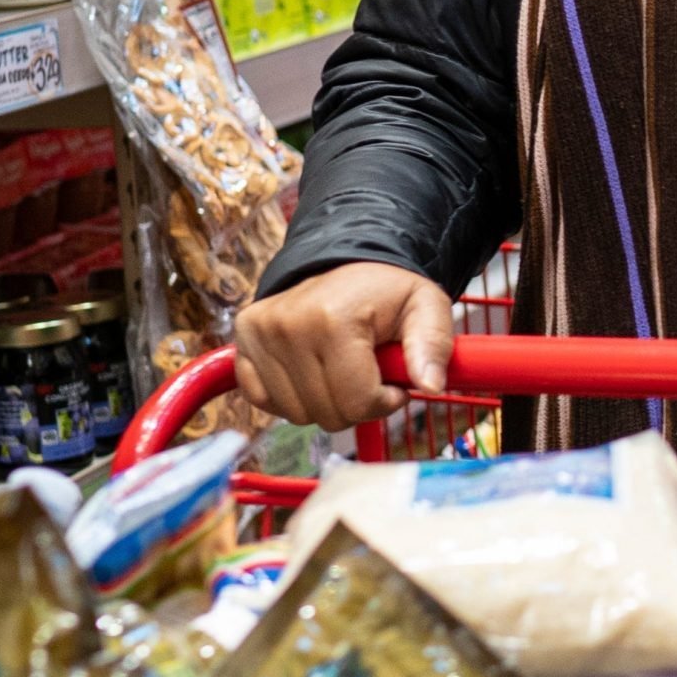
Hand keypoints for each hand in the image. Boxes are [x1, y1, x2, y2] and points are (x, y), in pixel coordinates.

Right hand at [234, 262, 453, 430]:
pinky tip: (310, 372)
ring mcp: (260, 334)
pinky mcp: (243, 341)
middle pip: (327, 414)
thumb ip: (433, 344)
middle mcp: (288, 326)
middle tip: (367, 372)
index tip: (393, 380)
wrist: (344, 262)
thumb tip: (431, 385)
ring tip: (340, 368)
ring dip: (324, 402)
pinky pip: (263, 401)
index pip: (357, 402)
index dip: (384, 400)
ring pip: (296, 415)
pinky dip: (291, 397)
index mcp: (333, 319)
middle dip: (356, 403)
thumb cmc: (386, 290)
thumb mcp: (425, 306)